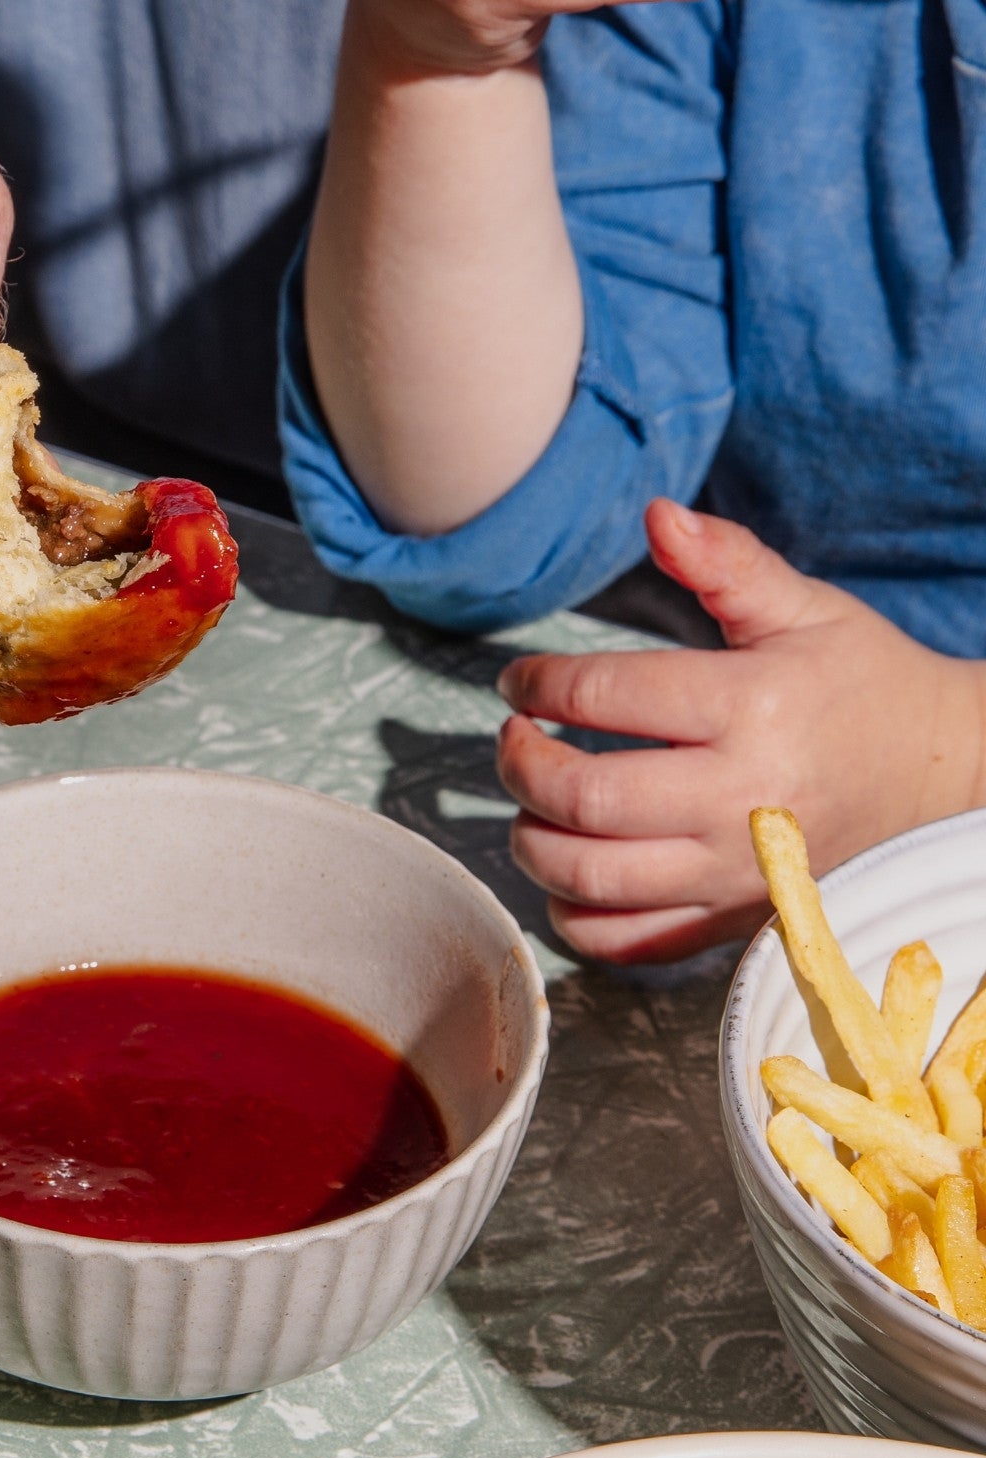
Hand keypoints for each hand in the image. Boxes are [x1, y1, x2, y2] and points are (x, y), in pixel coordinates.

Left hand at [496, 501, 985, 962]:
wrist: (942, 778)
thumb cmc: (861, 685)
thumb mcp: (806, 609)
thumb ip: (726, 563)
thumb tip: (657, 515)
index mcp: (752, 707)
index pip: (603, 695)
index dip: (537, 685)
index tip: (520, 683)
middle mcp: (741, 798)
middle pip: (583, 797)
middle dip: (520, 765)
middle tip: (515, 740)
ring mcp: (737, 871)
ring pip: (590, 877)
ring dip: (532, 840)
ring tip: (533, 803)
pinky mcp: (735, 920)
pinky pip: (628, 943)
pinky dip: (574, 916)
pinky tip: (568, 872)